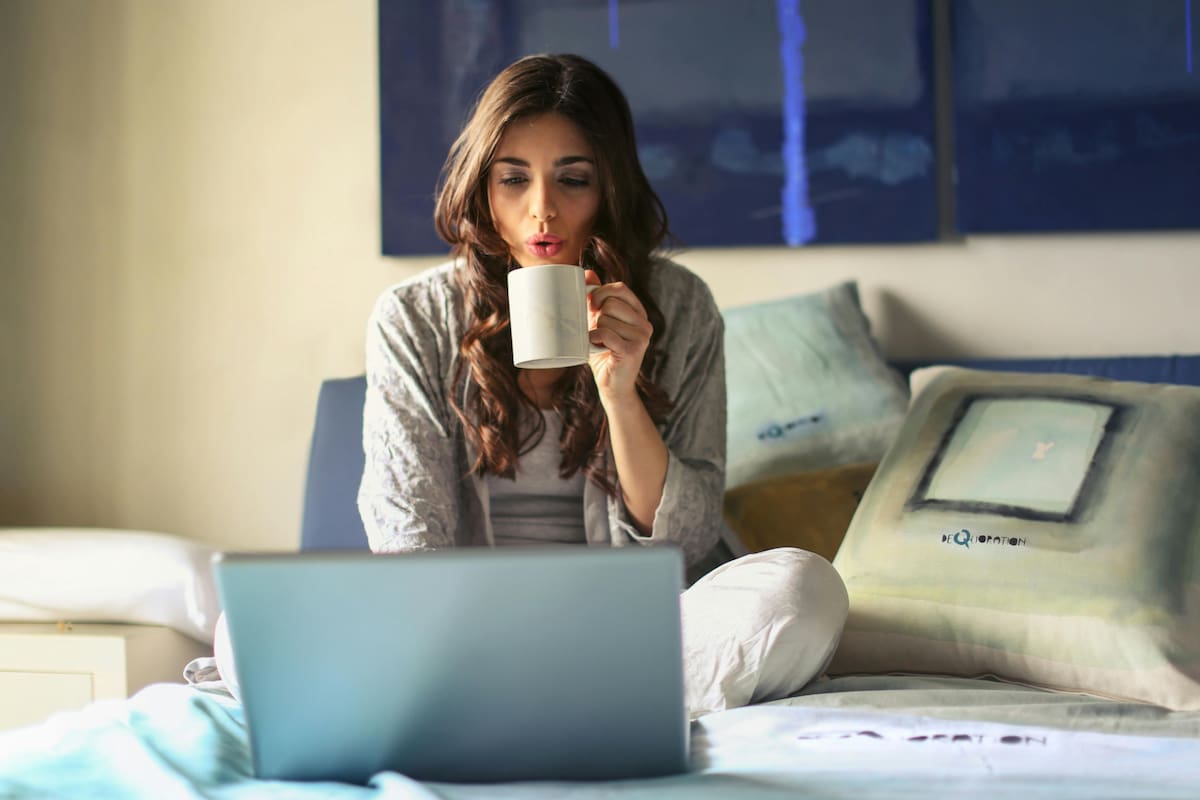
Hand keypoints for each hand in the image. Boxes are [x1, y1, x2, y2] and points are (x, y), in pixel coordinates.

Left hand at [584, 269, 652, 405]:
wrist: (612, 385)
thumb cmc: (604, 353)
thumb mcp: (598, 322)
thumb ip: (596, 299)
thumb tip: (587, 273)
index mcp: (638, 313)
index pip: (620, 288)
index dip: (601, 292)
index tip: (591, 305)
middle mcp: (644, 323)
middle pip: (611, 302)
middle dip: (596, 315)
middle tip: (596, 331)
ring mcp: (642, 337)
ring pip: (606, 318)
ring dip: (595, 331)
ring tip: (599, 343)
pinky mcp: (634, 350)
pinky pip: (606, 333)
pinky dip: (594, 339)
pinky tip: (596, 346)